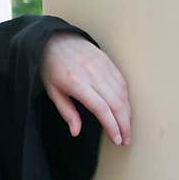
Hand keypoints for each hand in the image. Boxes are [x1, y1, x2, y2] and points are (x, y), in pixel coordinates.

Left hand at [39, 31, 131, 146]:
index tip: (117, 139)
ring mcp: (102, 66)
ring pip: (123, 93)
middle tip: (126, 140)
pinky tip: (126, 109)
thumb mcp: (52, 92)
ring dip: (128, 113)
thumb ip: (66, 112)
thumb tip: (76, 132)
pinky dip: (127, 98)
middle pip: (116, 103)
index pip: (101, 108)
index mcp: (77, 83)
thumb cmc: (50, 67)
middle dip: (124, 124)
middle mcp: (92, 74)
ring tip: (127, 128)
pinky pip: (122, 81)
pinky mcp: (108, 61)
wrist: (54, 39)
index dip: (112, 126)